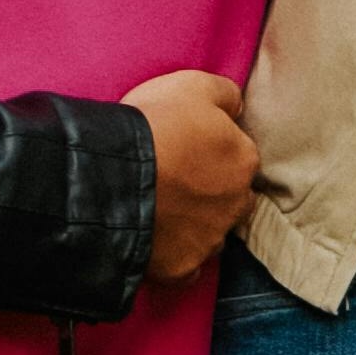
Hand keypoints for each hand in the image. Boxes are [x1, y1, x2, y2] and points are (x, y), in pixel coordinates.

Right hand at [124, 70, 255, 283]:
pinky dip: (177, 259)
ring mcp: (210, 239)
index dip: (211, 152)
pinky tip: (160, 245)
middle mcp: (237, 203)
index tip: (186, 149)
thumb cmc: (154, 126)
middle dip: (210, 192)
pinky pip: (187, 269)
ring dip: (194, 225)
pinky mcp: (183, 267)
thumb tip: (237, 107)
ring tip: (162, 211)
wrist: (111, 176)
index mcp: (244, 160)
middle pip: (231, 198)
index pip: (239, 156)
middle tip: (174, 181)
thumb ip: (225, 94)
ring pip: (211, 234)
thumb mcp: (192, 85)